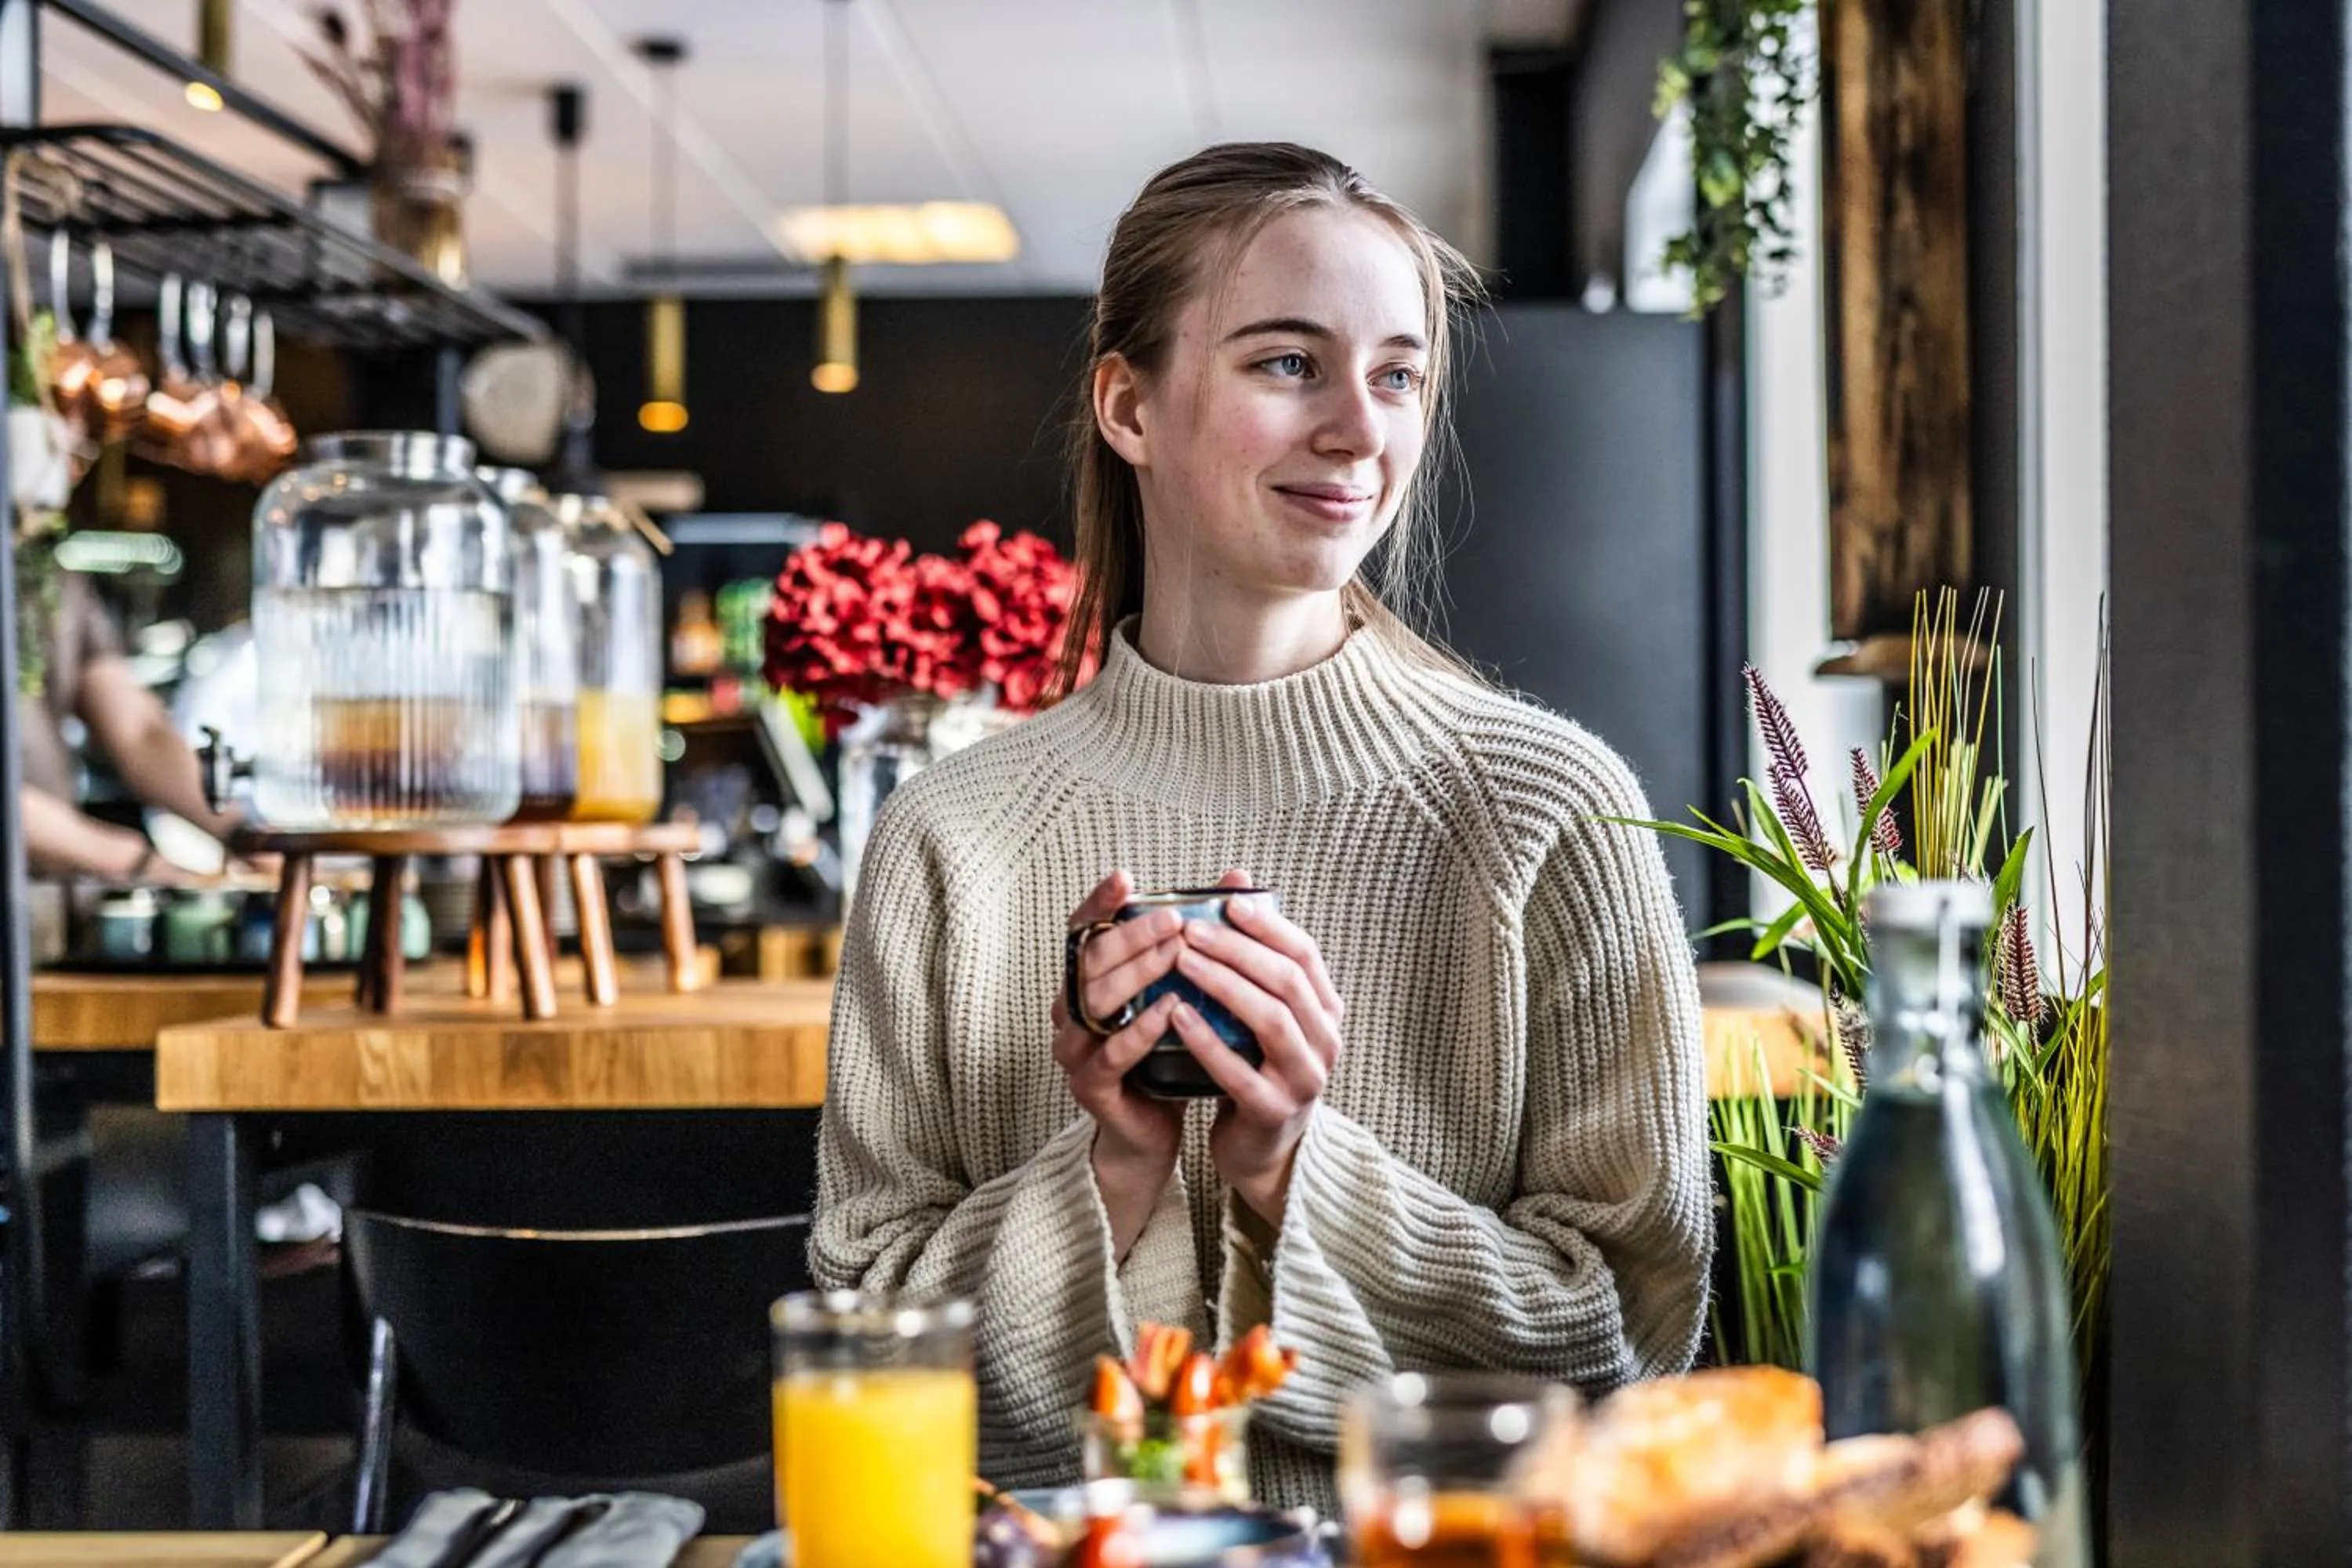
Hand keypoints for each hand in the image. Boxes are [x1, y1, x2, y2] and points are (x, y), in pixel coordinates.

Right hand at [1052, 869, 1187, 1256]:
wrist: (1152, 1130)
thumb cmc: (1166, 1053)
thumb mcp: (1178, 993)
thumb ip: (1192, 945)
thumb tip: (1235, 885)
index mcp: (1085, 981)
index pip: (1082, 931)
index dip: (1099, 903)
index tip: (1126, 879)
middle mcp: (1070, 1010)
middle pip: (1089, 959)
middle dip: (1132, 935)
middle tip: (1174, 918)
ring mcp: (1075, 1048)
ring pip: (1094, 1001)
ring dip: (1137, 973)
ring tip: (1177, 953)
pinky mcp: (1091, 1086)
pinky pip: (1112, 1053)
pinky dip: (1141, 1028)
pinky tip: (1171, 1008)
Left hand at [1166, 870, 1344, 1227]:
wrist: (1263, 1149)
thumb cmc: (1258, 1066)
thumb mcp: (1262, 1012)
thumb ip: (1253, 954)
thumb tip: (1235, 879)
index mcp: (1326, 1011)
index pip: (1305, 954)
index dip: (1268, 924)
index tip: (1228, 901)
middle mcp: (1324, 1041)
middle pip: (1286, 981)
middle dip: (1238, 949)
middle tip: (1192, 928)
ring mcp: (1303, 1079)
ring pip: (1270, 1019)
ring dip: (1224, 984)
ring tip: (1183, 960)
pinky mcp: (1272, 1112)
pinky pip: (1239, 1071)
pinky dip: (1207, 1040)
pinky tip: (1177, 1015)